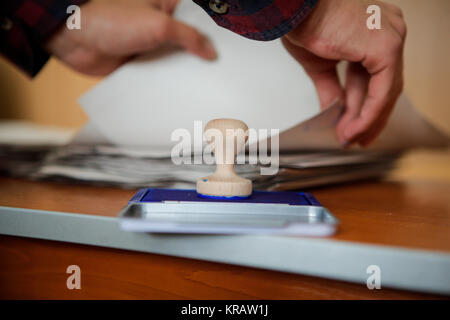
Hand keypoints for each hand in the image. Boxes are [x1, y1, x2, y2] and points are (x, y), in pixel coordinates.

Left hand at [45, 0, 216, 75]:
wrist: (74, 38)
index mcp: (167, 7)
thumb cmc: (111, 19)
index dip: (214, 37)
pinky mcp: (138, 63)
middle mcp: (160, 26)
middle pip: (188, 44)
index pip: (199, 22)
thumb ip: (189, 37)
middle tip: (219, 75)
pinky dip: (166, 84)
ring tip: (204, 88)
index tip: (228, 53)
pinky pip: (157, 75)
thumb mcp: (159, 25)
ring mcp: (149, 45)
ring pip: (174, 61)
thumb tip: (211, 52)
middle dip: (200, 59)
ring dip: (184, 73)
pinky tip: (179, 94)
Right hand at [283, 0, 405, 146]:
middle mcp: (389, 31)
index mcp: (375, 32)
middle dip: (368, 117)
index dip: (364, 105)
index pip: (376, 77)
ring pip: (385, 91)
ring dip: (366, 120)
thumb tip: (333, 111)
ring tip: (351, 138)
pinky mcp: (386, 48)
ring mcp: (391, 38)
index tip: (354, 126)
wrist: (295, 10)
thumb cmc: (304, 22)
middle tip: (356, 138)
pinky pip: (382, 92)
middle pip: (384, 86)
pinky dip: (368, 114)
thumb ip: (331, 89)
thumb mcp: (320, 65)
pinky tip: (355, 128)